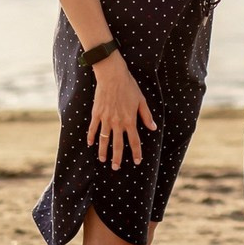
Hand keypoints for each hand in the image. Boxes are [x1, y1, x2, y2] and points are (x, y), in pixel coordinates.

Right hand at [87, 53, 156, 169]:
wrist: (113, 76)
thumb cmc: (129, 86)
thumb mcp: (141, 100)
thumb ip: (146, 116)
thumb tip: (153, 128)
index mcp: (130, 120)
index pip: (134, 141)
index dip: (136, 152)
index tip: (137, 161)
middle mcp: (117, 122)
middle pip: (117, 145)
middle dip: (117, 158)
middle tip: (116, 168)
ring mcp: (105, 119)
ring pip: (103, 140)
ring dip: (103, 151)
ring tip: (103, 160)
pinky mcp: (96, 114)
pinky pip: (93, 129)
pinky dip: (91, 137)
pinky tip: (90, 144)